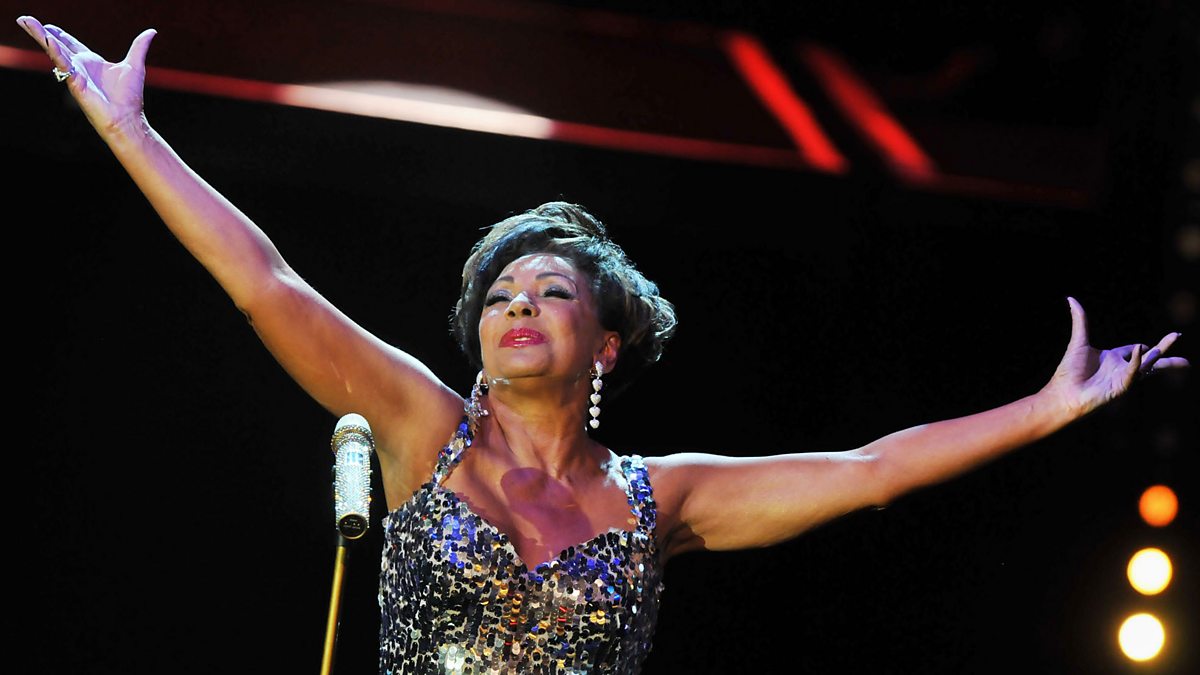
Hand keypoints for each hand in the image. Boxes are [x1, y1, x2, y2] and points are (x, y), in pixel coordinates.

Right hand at [16, 16, 156, 136]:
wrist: (127, 118)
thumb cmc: (129, 97)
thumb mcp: (135, 64)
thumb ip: (139, 47)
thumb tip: (151, 31)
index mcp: (91, 62)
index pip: (71, 44)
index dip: (59, 35)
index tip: (48, 25)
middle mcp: (80, 67)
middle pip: (56, 45)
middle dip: (40, 32)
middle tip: (25, 20)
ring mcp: (75, 75)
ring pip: (54, 51)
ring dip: (40, 36)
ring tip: (26, 22)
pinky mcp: (75, 83)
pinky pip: (63, 65)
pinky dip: (56, 52)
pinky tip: (48, 40)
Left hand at [1043, 297, 1187, 418]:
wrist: (1063, 394)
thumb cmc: (1069, 371)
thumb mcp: (1078, 341)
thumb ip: (1080, 321)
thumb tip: (1071, 298)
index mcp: (1112, 358)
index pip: (1133, 349)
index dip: (1142, 346)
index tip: (1151, 345)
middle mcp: (1120, 367)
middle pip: (1148, 357)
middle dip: (1164, 347)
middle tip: (1177, 335)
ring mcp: (1122, 377)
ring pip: (1148, 364)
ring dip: (1162, 357)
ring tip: (1179, 350)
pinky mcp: (1121, 386)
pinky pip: (1132, 371)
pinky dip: (1137, 360)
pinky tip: (1142, 348)